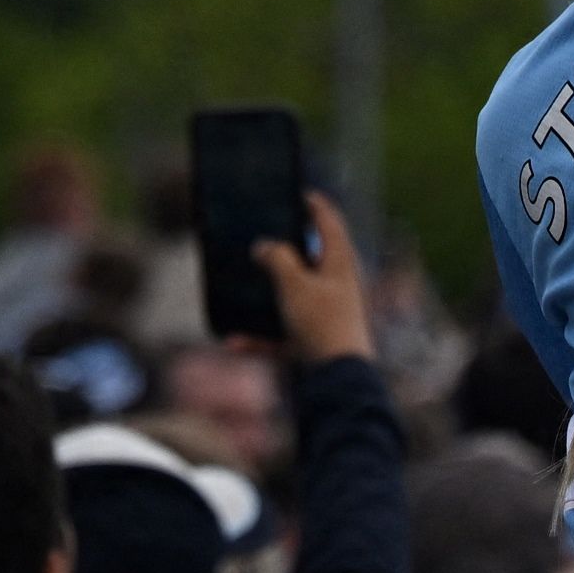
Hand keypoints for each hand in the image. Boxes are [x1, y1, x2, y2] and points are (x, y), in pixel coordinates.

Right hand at [257, 190, 372, 367]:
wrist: (337, 378)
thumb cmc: (321, 323)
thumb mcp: (295, 283)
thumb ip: (277, 258)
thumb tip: (264, 246)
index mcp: (339, 263)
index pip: (330, 222)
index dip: (315, 205)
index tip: (300, 193)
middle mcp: (337, 286)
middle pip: (312, 260)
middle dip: (287, 250)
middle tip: (265, 237)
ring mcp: (326, 315)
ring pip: (293, 298)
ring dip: (268, 296)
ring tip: (245, 287)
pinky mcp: (315, 342)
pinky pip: (282, 335)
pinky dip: (260, 338)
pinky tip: (234, 342)